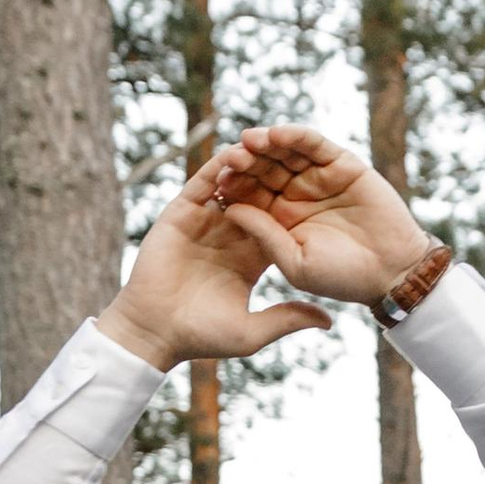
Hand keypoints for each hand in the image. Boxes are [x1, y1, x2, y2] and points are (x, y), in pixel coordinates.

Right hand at [96, 160, 332, 373]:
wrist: (155, 333)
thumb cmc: (202, 338)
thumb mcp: (253, 331)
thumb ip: (288, 319)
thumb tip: (329, 320)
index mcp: (251, 257)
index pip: (281, 222)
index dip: (302, 205)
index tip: (329, 190)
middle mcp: (231, 234)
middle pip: (261, 195)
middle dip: (279, 175)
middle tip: (302, 153)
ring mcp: (206, 221)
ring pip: (234, 183)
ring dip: (252, 164)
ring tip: (272, 145)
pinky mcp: (182, 214)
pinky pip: (204, 183)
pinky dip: (219, 166)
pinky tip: (238, 152)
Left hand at [205, 124, 434, 309]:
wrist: (390, 273)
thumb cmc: (342, 278)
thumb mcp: (294, 263)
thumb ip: (265, 236)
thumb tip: (231, 208)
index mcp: (280, 220)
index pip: (250, 196)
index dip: (234, 188)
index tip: (216, 185)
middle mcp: (296, 195)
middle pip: (263, 170)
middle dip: (246, 162)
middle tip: (230, 157)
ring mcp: (317, 177)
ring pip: (285, 153)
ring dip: (266, 144)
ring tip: (248, 140)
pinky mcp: (341, 164)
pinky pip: (314, 144)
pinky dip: (296, 136)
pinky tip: (278, 134)